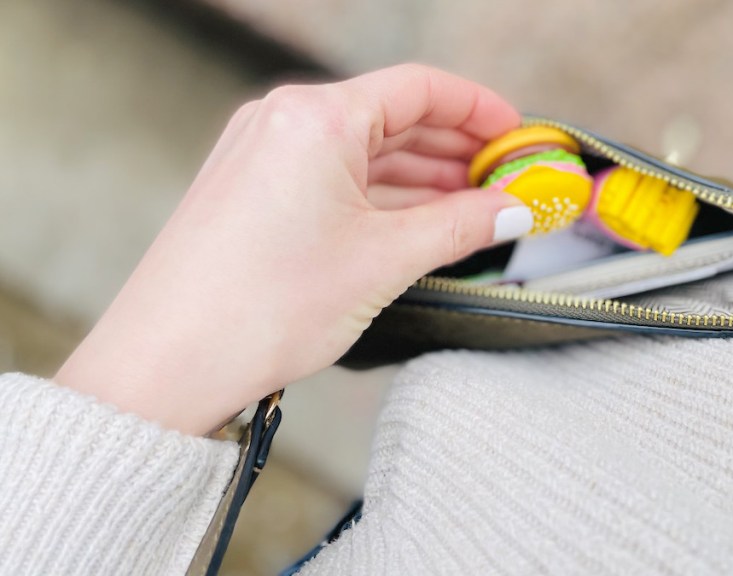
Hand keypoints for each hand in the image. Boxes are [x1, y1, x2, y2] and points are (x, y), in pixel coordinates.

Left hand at [54, 64, 531, 434]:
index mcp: (316, 118)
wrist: (167, 366)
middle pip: (392, 116)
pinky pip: (331, 177)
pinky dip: (379, 195)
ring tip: (469, 206)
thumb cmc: (260, 309)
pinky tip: (416, 220)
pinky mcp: (251, 190)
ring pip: (362, 151)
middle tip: (504, 180)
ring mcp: (261, 154)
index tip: (516, 136)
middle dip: (454, 149)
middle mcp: (283, 122)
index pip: (420, 89)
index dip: (479, 110)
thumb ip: (460, 226)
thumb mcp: (384, 262)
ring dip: (419, 176)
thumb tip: (510, 210)